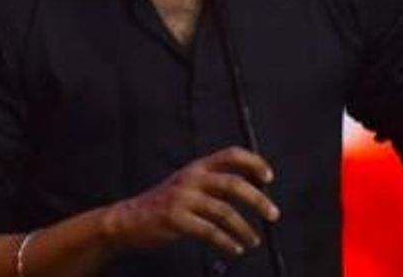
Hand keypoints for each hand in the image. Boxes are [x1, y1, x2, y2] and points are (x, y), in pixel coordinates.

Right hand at [106, 146, 279, 256]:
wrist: (129, 219)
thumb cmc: (165, 203)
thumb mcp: (189, 184)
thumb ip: (214, 184)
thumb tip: (252, 189)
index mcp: (197, 166)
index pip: (230, 154)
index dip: (253, 162)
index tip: (269, 177)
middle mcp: (192, 177)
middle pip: (233, 183)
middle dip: (258, 199)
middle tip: (274, 214)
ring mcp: (183, 198)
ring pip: (224, 211)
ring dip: (244, 228)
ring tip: (254, 240)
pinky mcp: (176, 219)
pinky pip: (209, 231)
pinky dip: (227, 241)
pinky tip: (235, 248)